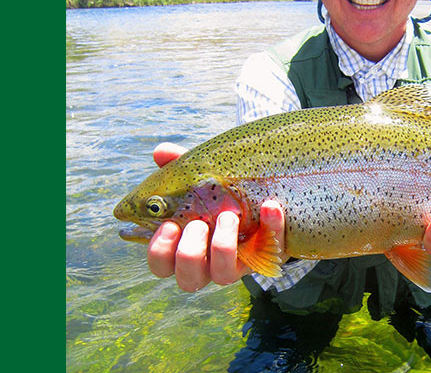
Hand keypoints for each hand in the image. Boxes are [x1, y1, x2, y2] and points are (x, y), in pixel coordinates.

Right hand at [146, 143, 288, 291]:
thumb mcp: (200, 177)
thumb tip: (160, 151)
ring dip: (223, 246)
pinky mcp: (268, 256)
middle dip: (190, 252)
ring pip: (223, 276)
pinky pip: (271, 251)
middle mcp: (207, 264)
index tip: (169, 225)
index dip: (160, 251)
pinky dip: (271, 227)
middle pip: (188, 279)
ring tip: (229, 215)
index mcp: (183, 248)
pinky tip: (269, 205)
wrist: (264, 196)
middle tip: (199, 224)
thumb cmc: (220, 193)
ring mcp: (237, 264)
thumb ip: (180, 167)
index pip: (161, 265)